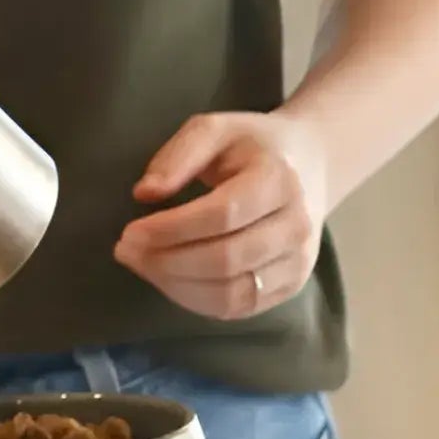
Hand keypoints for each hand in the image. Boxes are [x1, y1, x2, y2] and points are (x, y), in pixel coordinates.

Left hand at [115, 111, 327, 318]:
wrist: (311, 166)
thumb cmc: (253, 147)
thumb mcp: (215, 130)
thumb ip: (178, 155)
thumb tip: (144, 194)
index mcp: (279, 180)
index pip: (222, 215)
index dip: (171, 230)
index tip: (130, 232)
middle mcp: (296, 227)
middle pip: (224, 260)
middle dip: (166, 262)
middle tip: (126, 252)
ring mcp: (297, 263)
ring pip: (230, 294)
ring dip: (176, 287)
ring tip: (144, 267)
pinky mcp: (291, 288)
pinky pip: (237, 308)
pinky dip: (195, 301)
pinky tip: (170, 280)